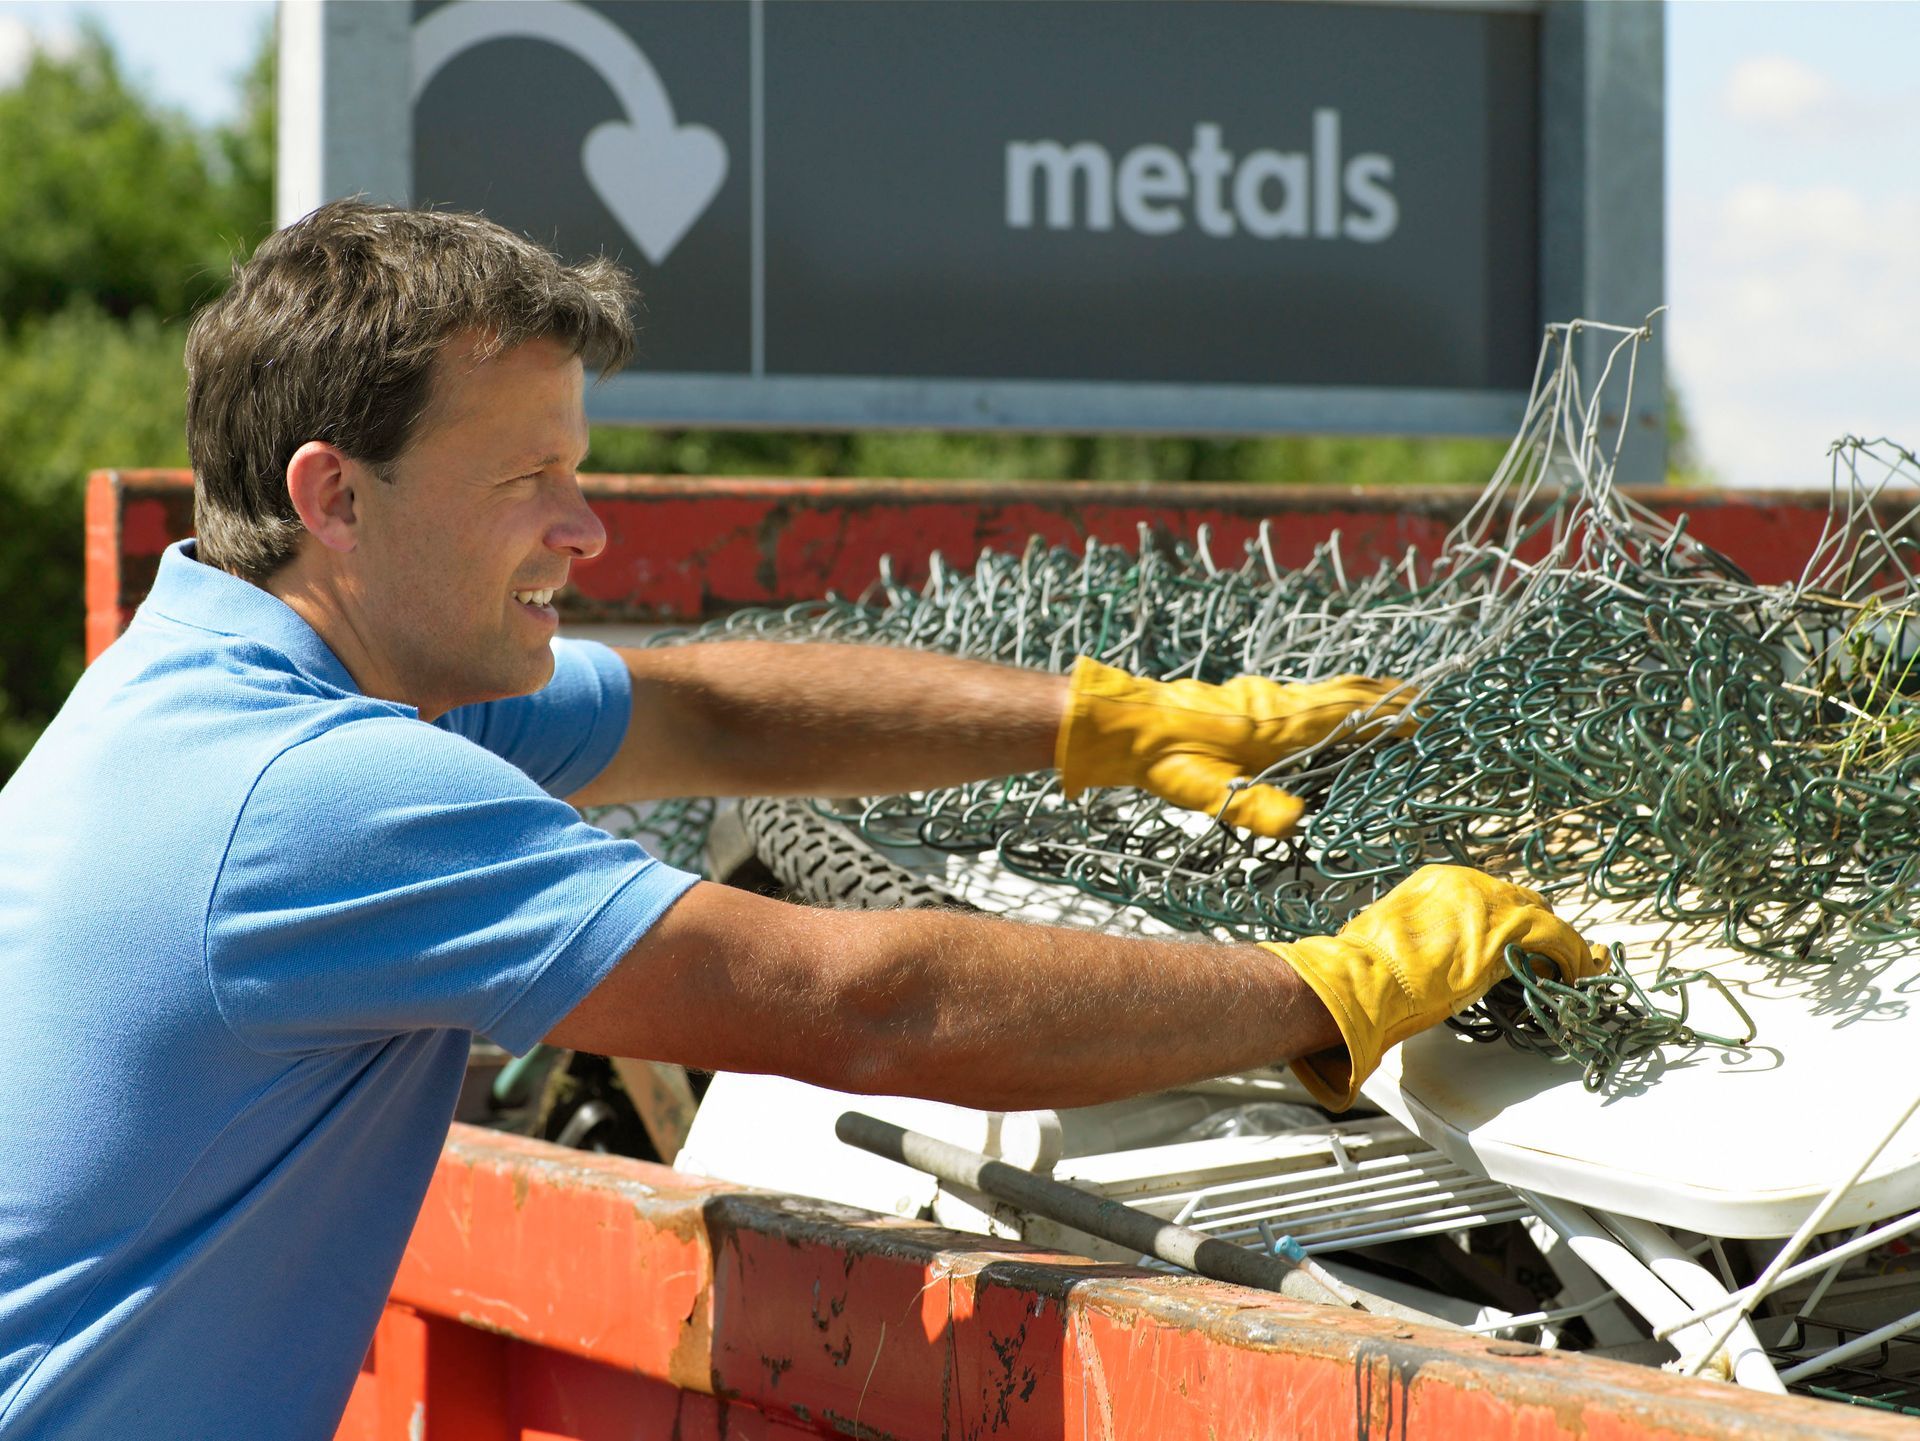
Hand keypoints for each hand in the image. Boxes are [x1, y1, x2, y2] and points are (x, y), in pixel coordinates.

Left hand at [1054, 658, 1413, 836]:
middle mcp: (1277, 704)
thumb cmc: (1166, 758)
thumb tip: (1296, 824)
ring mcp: (1263, 697)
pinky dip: (1334, 695)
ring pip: (1326, 690)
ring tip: (1393, 699)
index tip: (1425, 718)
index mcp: (1277, 726)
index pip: (1346, 716)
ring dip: (1363, 693)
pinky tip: (1331, 708)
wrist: (1125, 724)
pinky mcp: (1248, 699)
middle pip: (1345, 694)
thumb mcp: (1205, 790)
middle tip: (1425, 700)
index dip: (1388, 717)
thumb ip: (1251, 806)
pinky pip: (1307, 694)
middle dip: (1387, 698)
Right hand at [1259, 865, 1609, 1109]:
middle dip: (1536, 930)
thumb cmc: (1367, 971)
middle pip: (1520, 899)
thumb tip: (1423, 962)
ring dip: (1557, 945)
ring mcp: (1488, 903)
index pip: (1487, 896)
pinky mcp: (1507, 930)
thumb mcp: (1394, 942)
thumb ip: (1419, 942)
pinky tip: (1576, 975)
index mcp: (1434, 882)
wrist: (1363, 979)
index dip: (1505, 922)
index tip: (1513, 947)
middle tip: (1546, 959)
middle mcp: (1465, 882)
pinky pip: (1557, 938)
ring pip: (1542, 917)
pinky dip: (1572, 957)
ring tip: (1567, 970)